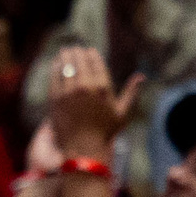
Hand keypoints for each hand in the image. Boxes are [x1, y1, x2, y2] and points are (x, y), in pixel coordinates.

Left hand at [44, 43, 140, 162]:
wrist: (82, 148)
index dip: (90, 54)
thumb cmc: (105, 132)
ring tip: (64, 52)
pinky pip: (54, 79)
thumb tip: (141, 76)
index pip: (95, 62)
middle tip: (73, 48)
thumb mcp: (122, 112)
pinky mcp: (55, 100)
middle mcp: (85, 87)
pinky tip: (55, 64)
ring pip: (65, 67)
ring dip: (64, 57)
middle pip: (79, 62)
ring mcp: (68, 93)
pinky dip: (55, 69)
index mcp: (103, 87)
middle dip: (76, 52)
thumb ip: (131, 92)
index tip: (88, 50)